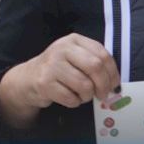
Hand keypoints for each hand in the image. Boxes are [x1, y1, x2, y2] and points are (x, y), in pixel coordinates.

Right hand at [2, 33, 120, 111]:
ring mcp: (52, 65)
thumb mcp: (75, 58)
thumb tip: (115, 84)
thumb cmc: (58, 69)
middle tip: (103, 95)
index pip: (102, 55)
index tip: (114, 85)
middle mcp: (62, 49)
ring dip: (87, 96)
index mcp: (74, 40)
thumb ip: (94, 64)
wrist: (28, 78)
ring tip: (81, 95)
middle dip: (103, 85)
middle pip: (95, 67)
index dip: (113, 73)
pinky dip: (74, 102)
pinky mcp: (44, 82)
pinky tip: (69, 97)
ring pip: (84, 85)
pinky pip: (71, 98)